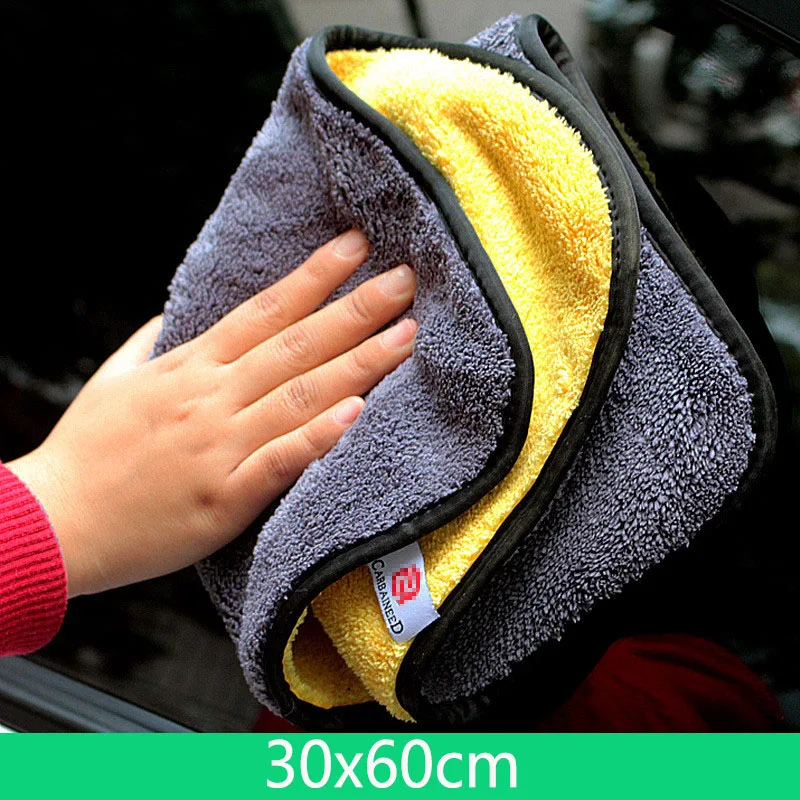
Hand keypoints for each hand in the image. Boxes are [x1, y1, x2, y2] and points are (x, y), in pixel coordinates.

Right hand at [7, 230, 415, 596]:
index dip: (313, 277)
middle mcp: (211, 398)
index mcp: (190, 368)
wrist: (52, 523)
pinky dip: (319, 436)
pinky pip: (279, 461)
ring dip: (358, 363)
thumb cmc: (87, 450)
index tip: (355, 248)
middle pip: (296, 344)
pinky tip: (358, 413)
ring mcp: (220, 446)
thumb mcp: (116, 379)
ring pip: (300, 395)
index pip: (264, 310)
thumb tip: (185, 313)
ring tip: (406, 336)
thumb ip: (158, 341)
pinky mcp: (225, 497)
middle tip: (406, 280)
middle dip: (356, 309)